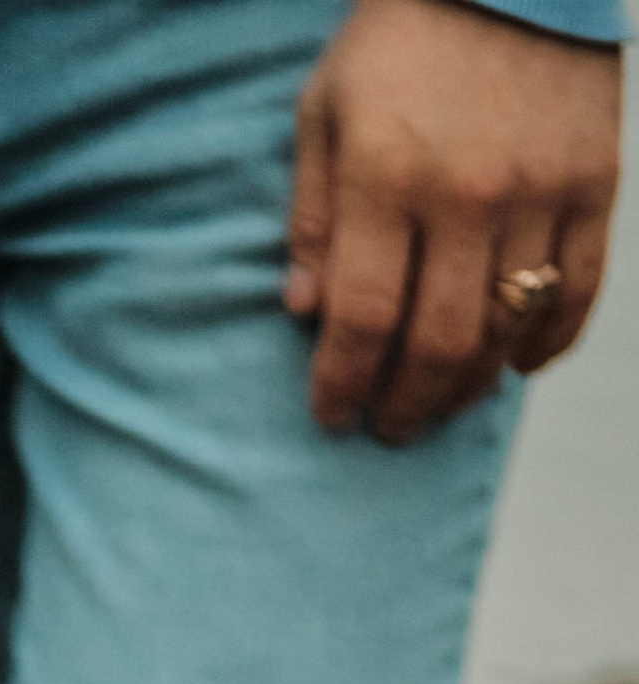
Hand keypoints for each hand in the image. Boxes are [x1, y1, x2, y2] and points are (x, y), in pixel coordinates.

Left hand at [287, 0, 621, 442]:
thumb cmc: (400, 41)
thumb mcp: (327, 110)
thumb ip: (312, 215)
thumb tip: (303, 313)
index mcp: (388, 174)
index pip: (362, 318)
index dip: (342, 384)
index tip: (331, 414)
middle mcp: (468, 191)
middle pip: (438, 345)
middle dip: (404, 406)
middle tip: (387, 425)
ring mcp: (541, 189)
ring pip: (506, 332)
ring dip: (468, 388)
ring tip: (440, 401)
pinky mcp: (596, 180)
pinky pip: (575, 291)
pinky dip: (546, 343)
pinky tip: (517, 365)